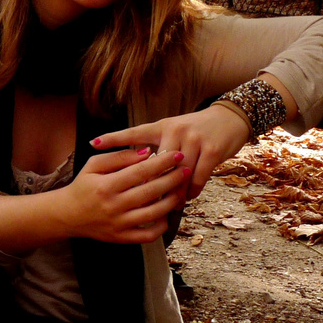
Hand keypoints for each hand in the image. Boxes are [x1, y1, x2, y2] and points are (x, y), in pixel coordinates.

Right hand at [61, 145, 189, 243]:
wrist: (66, 214)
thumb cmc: (82, 186)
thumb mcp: (93, 165)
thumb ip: (119, 157)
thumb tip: (146, 152)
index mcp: (106, 185)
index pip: (141, 171)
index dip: (161, 162)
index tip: (176, 154)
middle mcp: (113, 206)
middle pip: (151, 191)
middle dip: (172, 178)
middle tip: (185, 169)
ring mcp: (118, 224)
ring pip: (154, 213)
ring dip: (171, 200)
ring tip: (179, 190)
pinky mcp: (121, 238)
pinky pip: (148, 235)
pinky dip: (161, 226)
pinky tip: (166, 214)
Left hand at [93, 105, 250, 202]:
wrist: (230, 119)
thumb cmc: (197, 129)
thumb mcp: (173, 129)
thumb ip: (155, 145)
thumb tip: (137, 167)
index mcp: (161, 126)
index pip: (133, 132)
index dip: (112, 137)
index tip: (92, 143)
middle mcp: (175, 130)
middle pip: (156, 164)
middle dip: (150, 184)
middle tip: (142, 202)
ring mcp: (193, 139)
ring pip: (177, 174)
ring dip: (174, 191)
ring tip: (170, 204)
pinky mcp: (211, 150)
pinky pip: (197, 178)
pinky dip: (192, 190)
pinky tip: (188, 197)